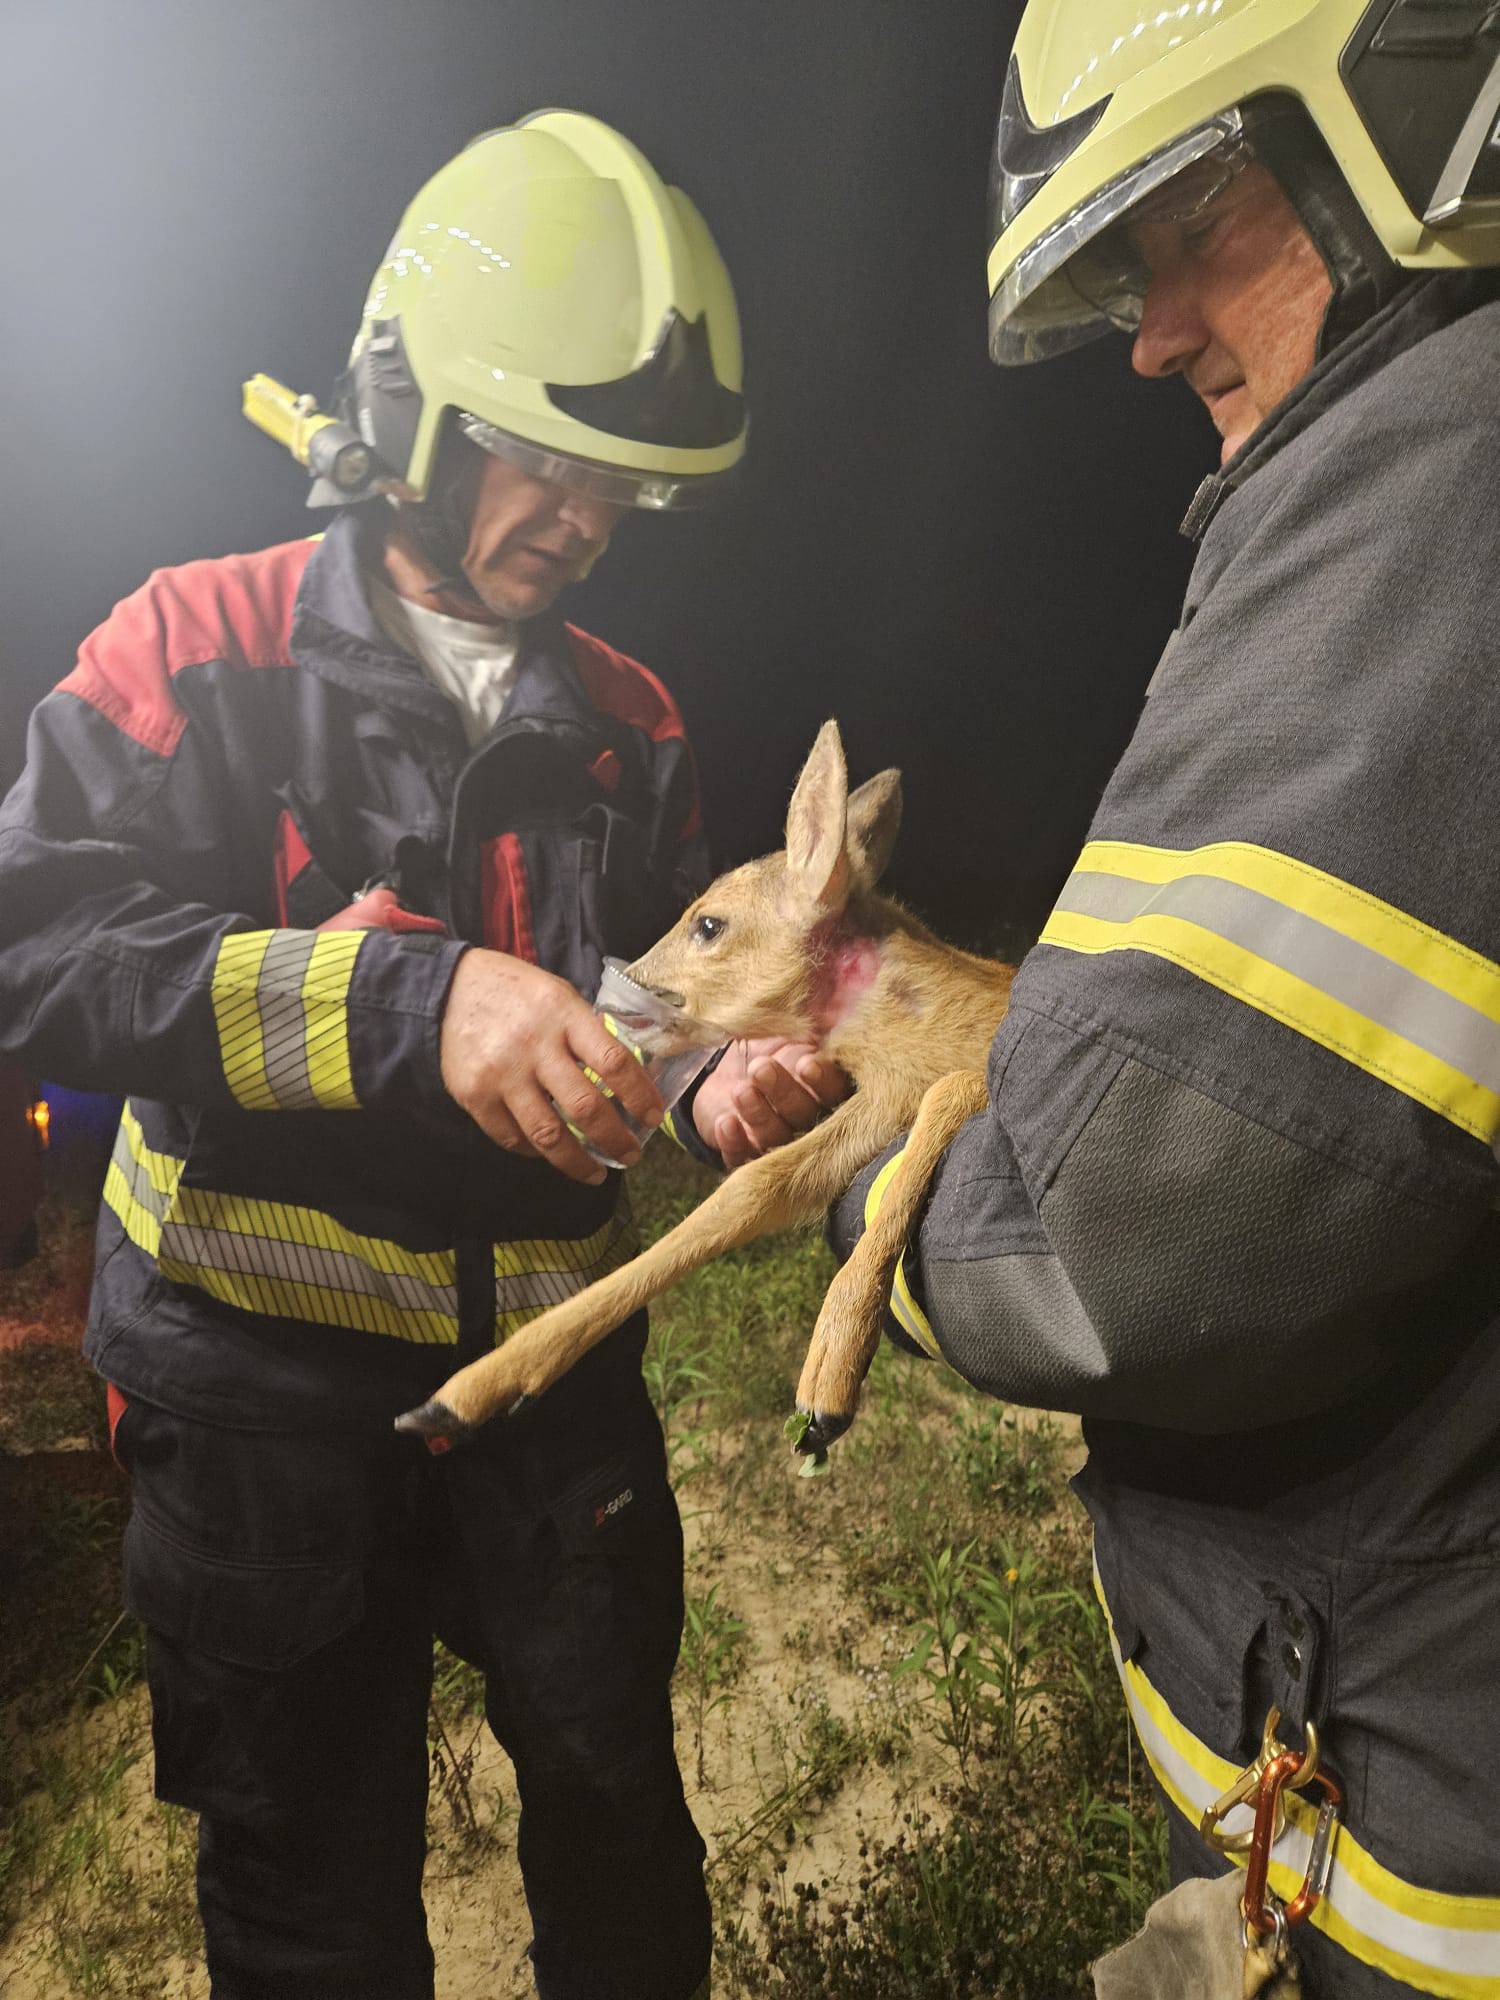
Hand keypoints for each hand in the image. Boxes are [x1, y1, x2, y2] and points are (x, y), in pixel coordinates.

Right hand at [439, 951, 663, 1184]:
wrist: (450, 988)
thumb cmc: (516, 991)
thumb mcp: (559, 994)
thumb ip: (587, 1031)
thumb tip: (626, 1075)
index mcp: (564, 1015)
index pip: (613, 1062)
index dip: (639, 1095)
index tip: (653, 1116)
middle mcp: (534, 1046)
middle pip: (585, 1107)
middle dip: (615, 1139)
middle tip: (631, 1154)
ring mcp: (502, 1074)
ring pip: (548, 1134)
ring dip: (577, 1162)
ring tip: (596, 1173)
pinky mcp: (473, 1095)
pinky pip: (511, 1137)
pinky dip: (534, 1152)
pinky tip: (549, 1154)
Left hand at [692, 1038, 849, 1170]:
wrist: (725, 1070)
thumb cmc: (768, 1048)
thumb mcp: (787, 1031)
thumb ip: (809, 1025)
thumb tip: (832, 1001)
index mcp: (826, 1090)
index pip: (835, 1092)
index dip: (823, 1081)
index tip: (806, 1064)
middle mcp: (809, 1121)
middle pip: (805, 1116)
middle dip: (784, 1092)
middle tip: (761, 1068)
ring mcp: (779, 1143)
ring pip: (776, 1138)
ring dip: (758, 1114)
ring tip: (741, 1090)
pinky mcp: (747, 1156)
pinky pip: (744, 1159)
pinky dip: (734, 1142)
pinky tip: (725, 1122)